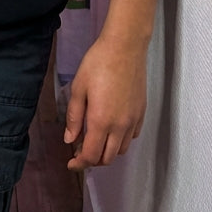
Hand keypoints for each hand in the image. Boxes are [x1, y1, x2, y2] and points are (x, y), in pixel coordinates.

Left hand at [63, 36, 148, 170]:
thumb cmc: (97, 64)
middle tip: (80, 151)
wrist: (125, 47)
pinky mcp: (141, 113)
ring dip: (107, 151)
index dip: (79, 164)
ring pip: (121, 150)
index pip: (91, 155)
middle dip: (93, 160)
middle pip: (107, 158)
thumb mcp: (78, 88)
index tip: (71, 163)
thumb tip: (70, 140)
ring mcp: (133, 120)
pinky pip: (132, 137)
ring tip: (95, 139)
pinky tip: (112, 129)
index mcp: (101, 121)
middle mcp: (120, 126)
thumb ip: (74, 117)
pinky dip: (120, 140)